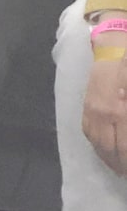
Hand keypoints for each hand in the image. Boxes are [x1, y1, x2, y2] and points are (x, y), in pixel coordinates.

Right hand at [83, 44, 126, 178]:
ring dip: (112, 161)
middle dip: (123, 164)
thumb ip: (126, 112)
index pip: (125, 144)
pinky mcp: (88, 108)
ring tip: (120, 169)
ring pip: (101, 145)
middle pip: (115, 149)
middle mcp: (106, 114)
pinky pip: (91, 135)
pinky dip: (100, 148)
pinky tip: (107, 153)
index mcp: (120, 110)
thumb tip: (124, 129)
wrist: (115, 41)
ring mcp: (94, 112)